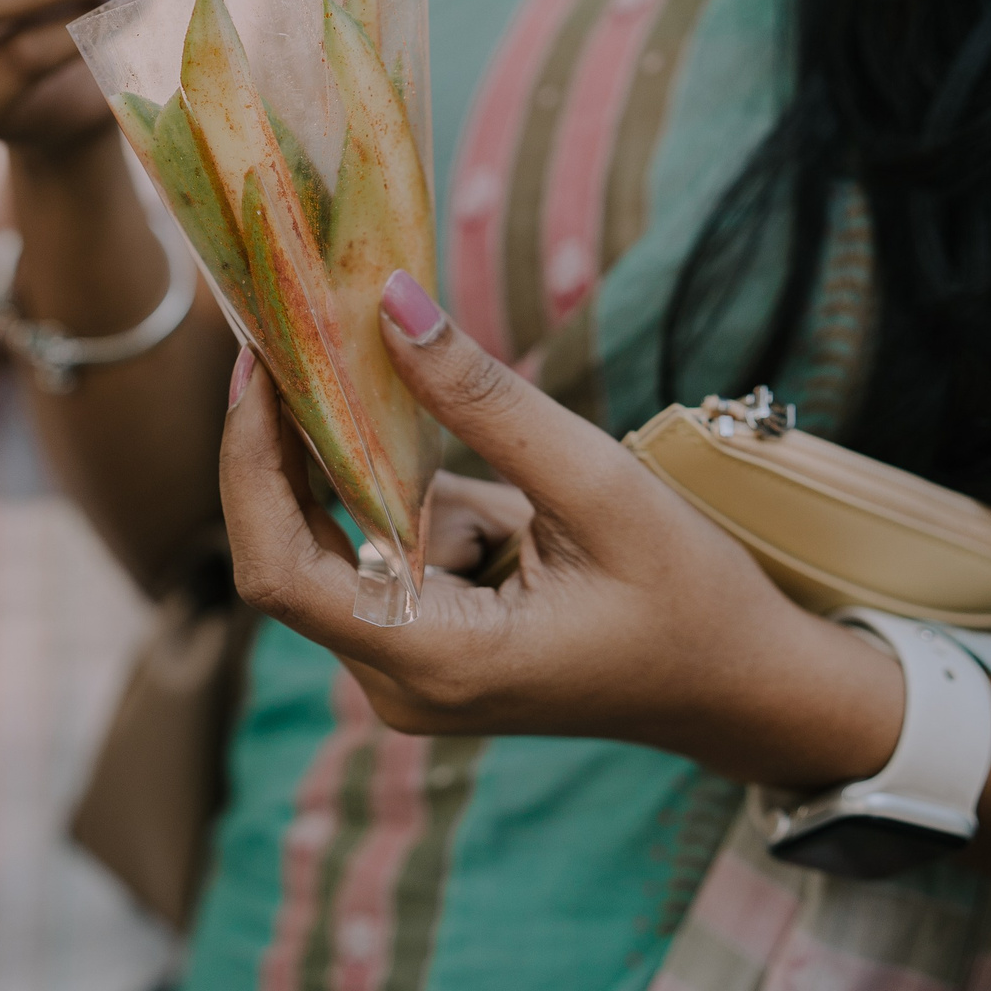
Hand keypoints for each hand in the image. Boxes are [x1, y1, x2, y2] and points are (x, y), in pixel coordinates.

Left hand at [218, 271, 907, 792]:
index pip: (280, 571)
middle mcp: (399, 682)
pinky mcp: (422, 645)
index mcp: (435, 659)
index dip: (247, 468)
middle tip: (292, 333)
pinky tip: (443, 447)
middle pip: (291, 552)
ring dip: (349, 458)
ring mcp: (406, 672)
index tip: (256, 368)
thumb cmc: (692, 599)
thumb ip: (486, 403)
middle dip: (287, 444)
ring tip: (370, 366)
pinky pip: (375, 553)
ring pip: (333, 543)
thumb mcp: (600, 488)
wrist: (743, 687)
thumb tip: (389, 303)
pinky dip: (392, 488)